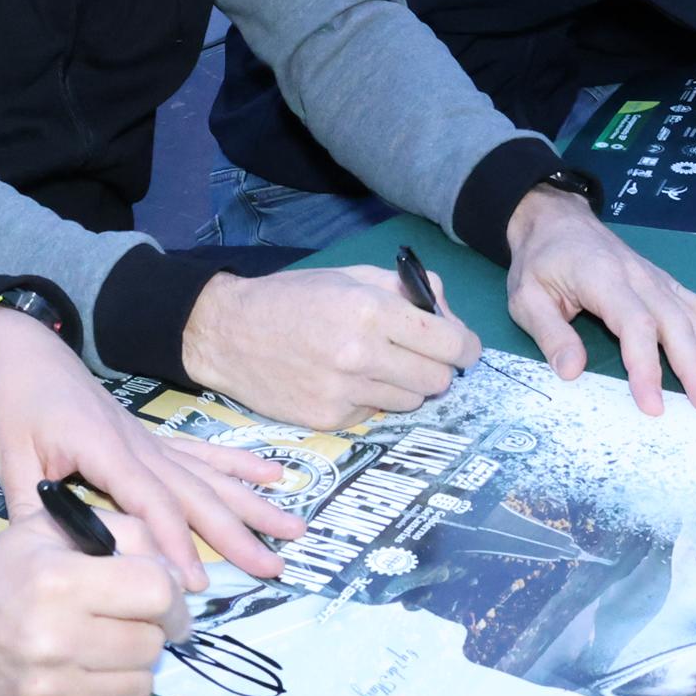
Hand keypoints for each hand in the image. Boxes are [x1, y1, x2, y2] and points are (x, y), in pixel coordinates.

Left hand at [0, 307, 297, 587]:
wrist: (25, 351)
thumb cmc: (16, 403)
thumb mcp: (10, 458)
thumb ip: (34, 510)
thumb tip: (58, 560)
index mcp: (106, 450)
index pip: (151, 502)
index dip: (175, 543)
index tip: (196, 583)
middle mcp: (140, 445)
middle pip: (196, 493)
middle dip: (237, 533)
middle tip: (275, 566)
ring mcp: (151, 440)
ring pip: (210, 476)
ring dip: (252, 504)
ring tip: (294, 527)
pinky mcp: (152, 437)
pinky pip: (203, 453)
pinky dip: (238, 464)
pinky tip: (273, 474)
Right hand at [0, 507, 187, 695]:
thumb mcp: (48, 530)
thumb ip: (119, 531)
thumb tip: (178, 571)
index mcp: (59, 581)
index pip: (156, 591)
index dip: (173, 594)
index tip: (168, 600)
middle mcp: (56, 641)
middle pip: (151, 643)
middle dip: (148, 629)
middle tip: (126, 622)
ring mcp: (51, 693)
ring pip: (139, 687)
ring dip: (129, 667)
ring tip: (100, 650)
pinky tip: (73, 677)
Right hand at [181, 264, 480, 432]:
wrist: (229, 333)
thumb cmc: (293, 298)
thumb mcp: (351, 275)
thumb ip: (407, 290)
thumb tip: (450, 317)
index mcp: (371, 310)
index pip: (451, 344)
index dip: (466, 348)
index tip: (463, 349)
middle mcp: (361, 354)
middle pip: (439, 380)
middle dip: (437, 368)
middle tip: (418, 357)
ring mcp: (344, 391)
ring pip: (412, 402)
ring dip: (406, 386)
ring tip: (376, 366)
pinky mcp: (329, 419)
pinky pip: (376, 413)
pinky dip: (371, 399)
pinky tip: (345, 381)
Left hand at [504, 188, 695, 414]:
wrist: (555, 218)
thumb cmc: (540, 261)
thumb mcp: (526, 297)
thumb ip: (551, 334)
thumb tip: (571, 373)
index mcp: (603, 278)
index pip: (634, 325)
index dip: (646, 367)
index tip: (653, 405)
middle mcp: (640, 277)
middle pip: (675, 324)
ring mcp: (657, 279)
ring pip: (694, 317)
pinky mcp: (665, 283)